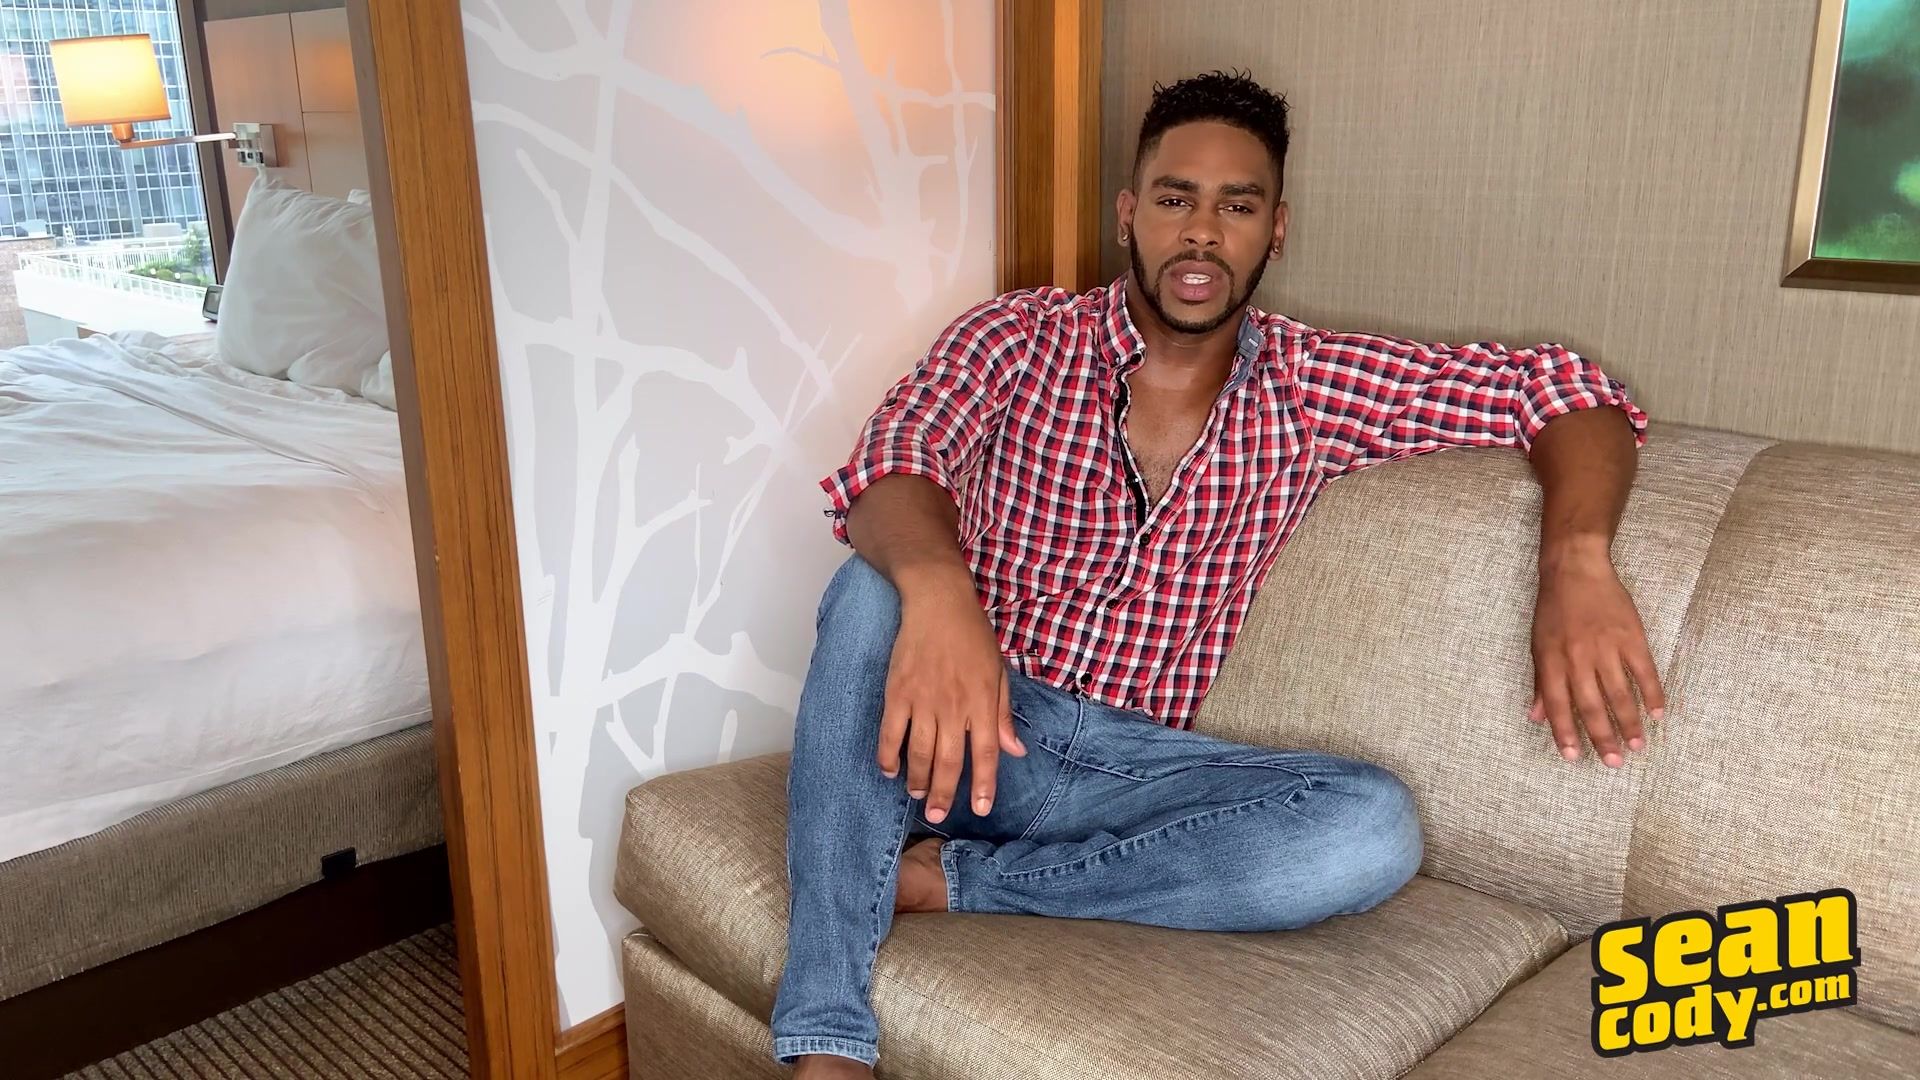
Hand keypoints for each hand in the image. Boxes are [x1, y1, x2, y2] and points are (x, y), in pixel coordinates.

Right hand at [876, 576, 1025, 822]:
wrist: (938, 602)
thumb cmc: (973, 635)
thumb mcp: (999, 672)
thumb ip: (1004, 714)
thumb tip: (1015, 751)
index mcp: (983, 702)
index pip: (985, 753)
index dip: (983, 784)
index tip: (980, 808)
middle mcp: (954, 706)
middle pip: (948, 760)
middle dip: (944, 792)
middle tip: (938, 814)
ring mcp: (923, 700)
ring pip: (918, 752)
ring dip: (917, 779)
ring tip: (917, 795)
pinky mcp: (897, 692)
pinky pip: (890, 732)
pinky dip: (888, 755)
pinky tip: (889, 770)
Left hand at [1528, 553, 1665, 767]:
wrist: (1576, 570)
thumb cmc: (1553, 609)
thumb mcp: (1538, 645)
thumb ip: (1539, 682)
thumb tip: (1536, 717)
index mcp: (1552, 661)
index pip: (1557, 705)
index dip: (1564, 733)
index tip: (1572, 757)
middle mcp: (1578, 658)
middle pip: (1591, 706)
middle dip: (1602, 738)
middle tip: (1613, 762)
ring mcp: (1607, 648)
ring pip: (1620, 695)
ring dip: (1629, 723)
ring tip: (1636, 746)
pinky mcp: (1632, 637)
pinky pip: (1645, 672)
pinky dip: (1653, 695)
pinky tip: (1658, 714)